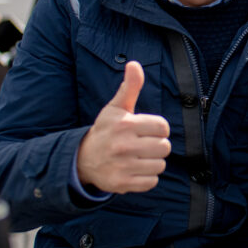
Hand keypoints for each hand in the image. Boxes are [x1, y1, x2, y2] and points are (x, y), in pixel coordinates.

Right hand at [76, 61, 171, 193]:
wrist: (83, 159)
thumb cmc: (106, 130)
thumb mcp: (116, 108)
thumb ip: (130, 87)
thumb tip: (134, 64)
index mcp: (125, 125)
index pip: (163, 127)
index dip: (158, 129)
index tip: (146, 130)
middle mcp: (123, 146)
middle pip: (164, 147)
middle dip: (156, 145)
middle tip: (142, 144)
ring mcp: (123, 166)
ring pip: (160, 165)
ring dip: (153, 162)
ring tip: (139, 157)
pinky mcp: (122, 183)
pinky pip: (152, 182)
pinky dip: (146, 177)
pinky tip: (135, 170)